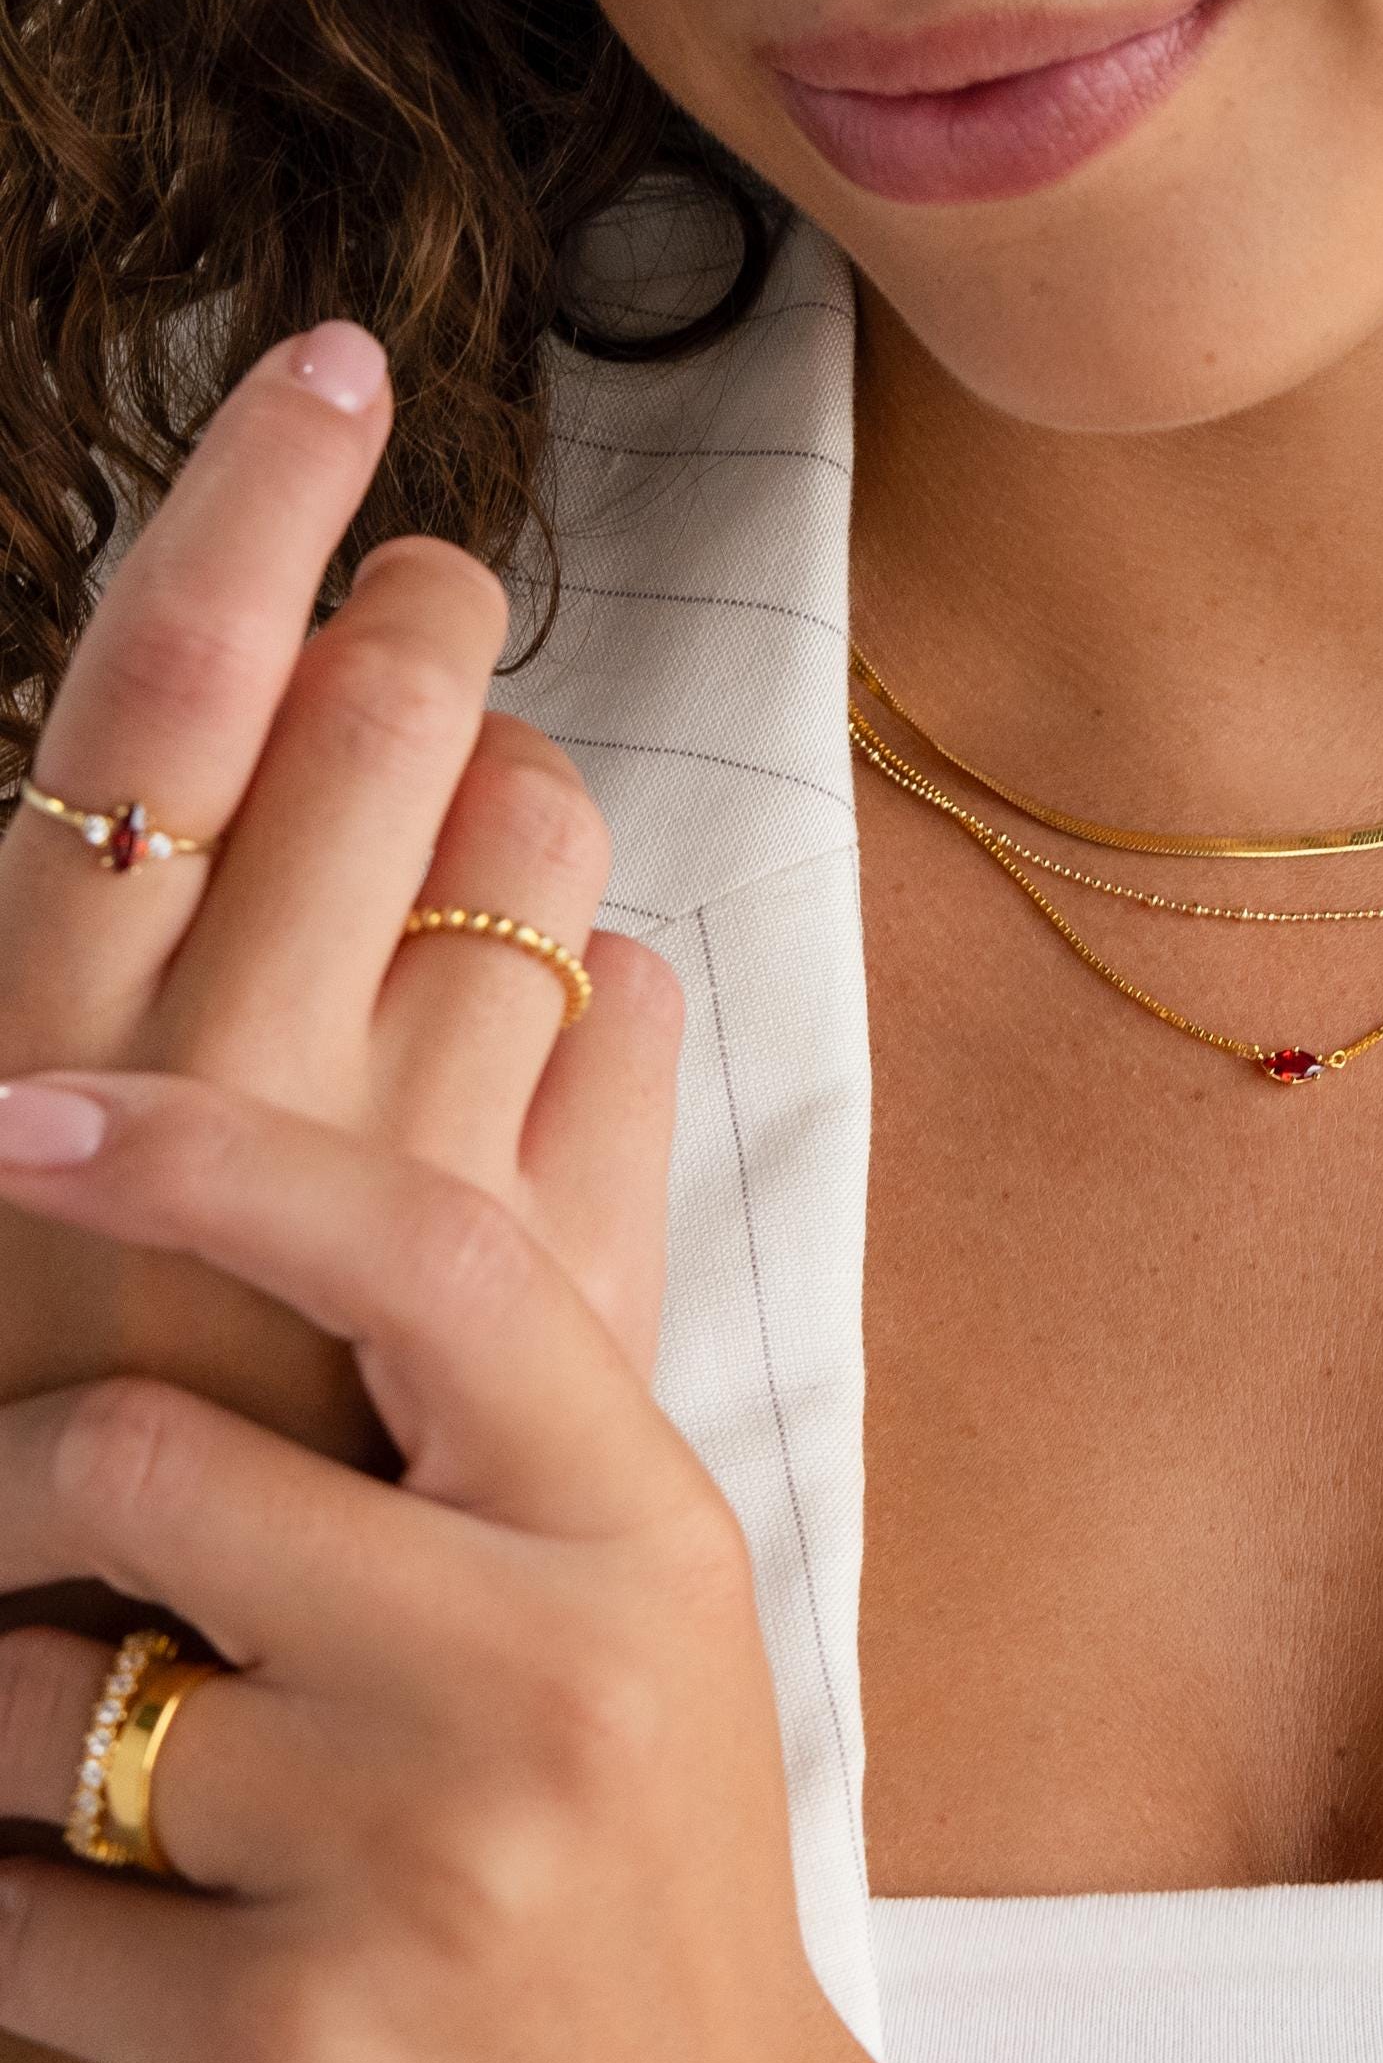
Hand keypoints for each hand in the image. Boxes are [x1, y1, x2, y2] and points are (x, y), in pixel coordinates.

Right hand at [0, 315, 663, 1517]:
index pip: (171, 685)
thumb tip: (205, 716)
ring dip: (513, 792)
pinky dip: (598, 968)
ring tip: (447, 851)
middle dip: (425, 615)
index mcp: (46, 1026)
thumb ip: (100, 928)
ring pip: (544, 842)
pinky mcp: (562, 1276)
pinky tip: (531, 1014)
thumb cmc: (18, 1396)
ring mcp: (427, 1177)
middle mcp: (248, 1078)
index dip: (254, 497)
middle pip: (397, 721)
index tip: (338, 365)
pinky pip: (639, 1008)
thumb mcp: (9, 1124)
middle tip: (416, 604)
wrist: (103, 1697)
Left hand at [0, 1070, 909, 2062]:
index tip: (36, 1112)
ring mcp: (410, 1862)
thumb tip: (504, 1085)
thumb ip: (529, 1389)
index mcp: (638, 1529)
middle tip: (24, 1510)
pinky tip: (131, 1928)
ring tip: (102, 1753)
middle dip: (15, 1475)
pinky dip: (17, 1907)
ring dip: (6, 1714)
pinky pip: (4, 1916)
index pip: (434, 1261)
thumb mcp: (646, 1585)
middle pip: (147, 1455)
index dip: (221, 1158)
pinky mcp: (285, 2042)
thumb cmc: (646, 1826)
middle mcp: (538, 1674)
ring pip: (25, 1694)